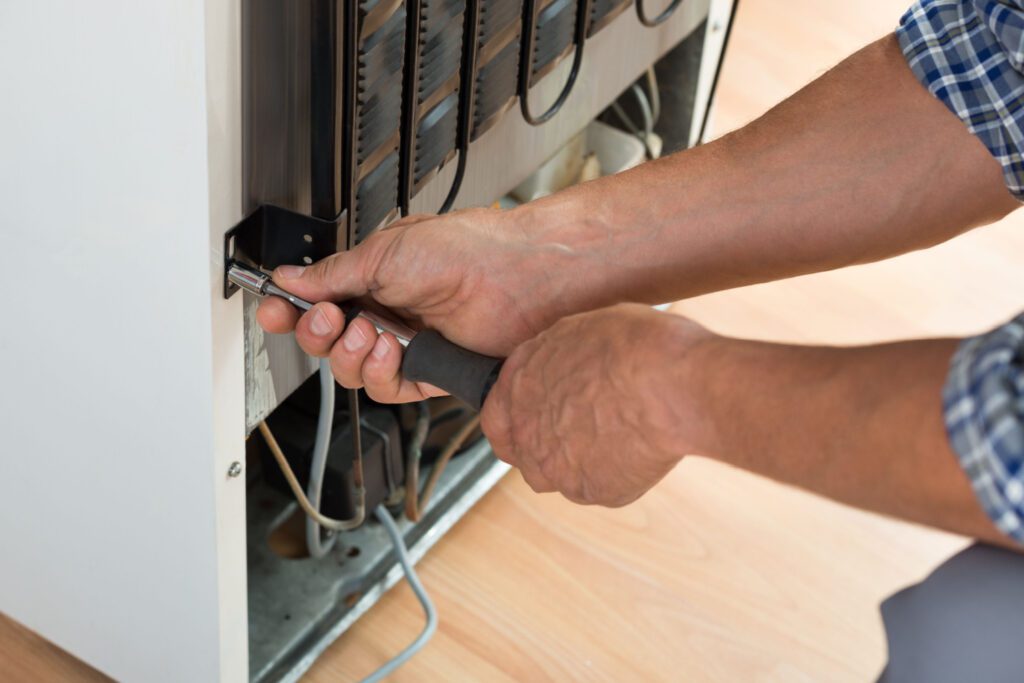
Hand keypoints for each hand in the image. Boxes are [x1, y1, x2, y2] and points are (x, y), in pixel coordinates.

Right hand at [256, 205, 604, 402]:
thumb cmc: (464, 250)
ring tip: (370, 330)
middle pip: (325, 342)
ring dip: (348, 353)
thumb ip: (333, 274)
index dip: (288, 311)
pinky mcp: (426, 372)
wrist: (514, 277)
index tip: (270, 310)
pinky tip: (390, 350)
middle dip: (314, 333)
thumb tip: (292, 278)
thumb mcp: (385, 253)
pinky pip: (384, 387)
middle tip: (324, 318)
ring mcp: (405, 345)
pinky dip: (378, 371)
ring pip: (349, 370)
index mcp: (371, 278)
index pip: (315, 301)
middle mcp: (386, 313)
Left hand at [481, 304, 713, 506]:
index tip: (536, 414)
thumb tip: (566, 365)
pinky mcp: (592, 492)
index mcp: (519, 383)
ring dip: (578, 461)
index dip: (517, 416)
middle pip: (522, 451)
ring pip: (558, 474)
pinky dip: (616, 472)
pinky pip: (600, 486)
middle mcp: (527, 430)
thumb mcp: (582, 330)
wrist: (669, 386)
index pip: (496, 414)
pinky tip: (638, 448)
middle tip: (583, 428)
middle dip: (546, 443)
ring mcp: (556, 468)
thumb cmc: (634, 347)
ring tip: (616, 436)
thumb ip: (559, 358)